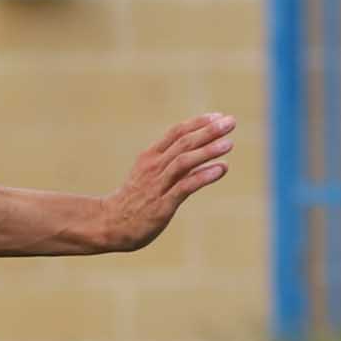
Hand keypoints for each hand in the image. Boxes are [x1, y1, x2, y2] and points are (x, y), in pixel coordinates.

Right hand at [96, 112, 232, 251]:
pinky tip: (220, 169)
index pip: (176, 132)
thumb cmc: (134, 199)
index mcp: (151, 156)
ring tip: (229, 143)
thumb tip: (209, 160)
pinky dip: (203, 176)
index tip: (218, 116)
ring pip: (184, 161)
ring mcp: (157, 185)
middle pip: (183, 143)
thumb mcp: (150, 175)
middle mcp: (154, 167)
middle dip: (208, 131)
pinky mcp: (162, 205)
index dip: (198, 123)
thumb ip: (175, 165)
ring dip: (207, 151)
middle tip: (230, 122)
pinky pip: (184, 187)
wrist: (110, 224)